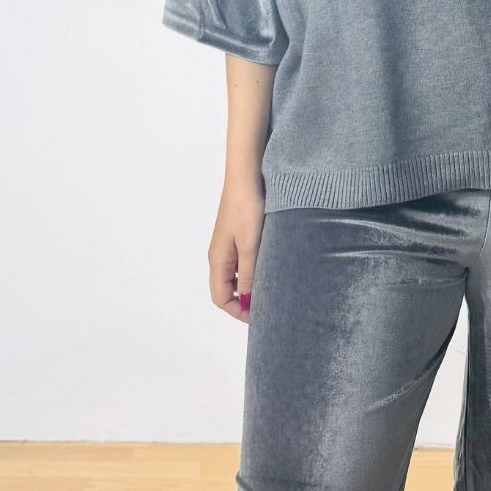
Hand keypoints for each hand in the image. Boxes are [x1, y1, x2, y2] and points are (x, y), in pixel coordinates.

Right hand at [210, 173, 265, 320]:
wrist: (247, 175)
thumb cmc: (246, 208)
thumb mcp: (250, 246)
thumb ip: (249, 275)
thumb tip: (249, 302)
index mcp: (217, 260)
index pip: (220, 298)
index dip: (238, 311)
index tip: (260, 315)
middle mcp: (219, 255)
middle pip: (226, 289)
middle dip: (245, 301)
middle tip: (269, 304)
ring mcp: (228, 245)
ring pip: (236, 276)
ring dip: (250, 285)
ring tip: (272, 287)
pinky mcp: (238, 236)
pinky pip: (242, 262)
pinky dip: (254, 271)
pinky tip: (271, 267)